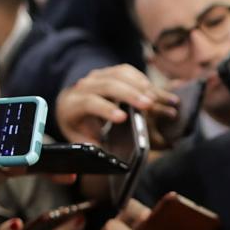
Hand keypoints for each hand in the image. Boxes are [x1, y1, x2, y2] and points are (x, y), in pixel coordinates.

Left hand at [56, 64, 178, 143]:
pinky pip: (127, 71)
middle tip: (150, 104)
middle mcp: (84, 87)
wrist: (76, 108)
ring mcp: (97, 76)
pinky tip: (153, 90)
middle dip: (130, 94)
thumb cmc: (81, 128)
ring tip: (156, 99)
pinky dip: (141, 80)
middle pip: (107, 85)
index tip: (123, 118)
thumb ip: (93, 148)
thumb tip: (109, 158)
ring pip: (119, 75)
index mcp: (72, 106)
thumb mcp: (81, 140)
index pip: (88, 103)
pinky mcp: (110, 72)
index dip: (106, 109)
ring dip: (140, 85)